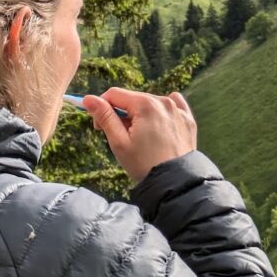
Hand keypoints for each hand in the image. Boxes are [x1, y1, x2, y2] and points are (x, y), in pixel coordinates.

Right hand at [83, 87, 197, 184]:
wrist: (174, 182)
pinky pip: (172, 105)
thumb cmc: (144, 165)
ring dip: (140, 115)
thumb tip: (89, 98)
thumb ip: (104, 116)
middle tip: (122, 138)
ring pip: (150, 103)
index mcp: (145, 104)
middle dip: (122, 114)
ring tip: (141, 139)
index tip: (100, 128)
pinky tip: (159, 127)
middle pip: (132, 99)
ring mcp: (178, 109)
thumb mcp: (119, 142)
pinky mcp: (187, 118)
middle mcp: (163, 101)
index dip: (102, 108)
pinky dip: (161, 112)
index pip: (114, 94)